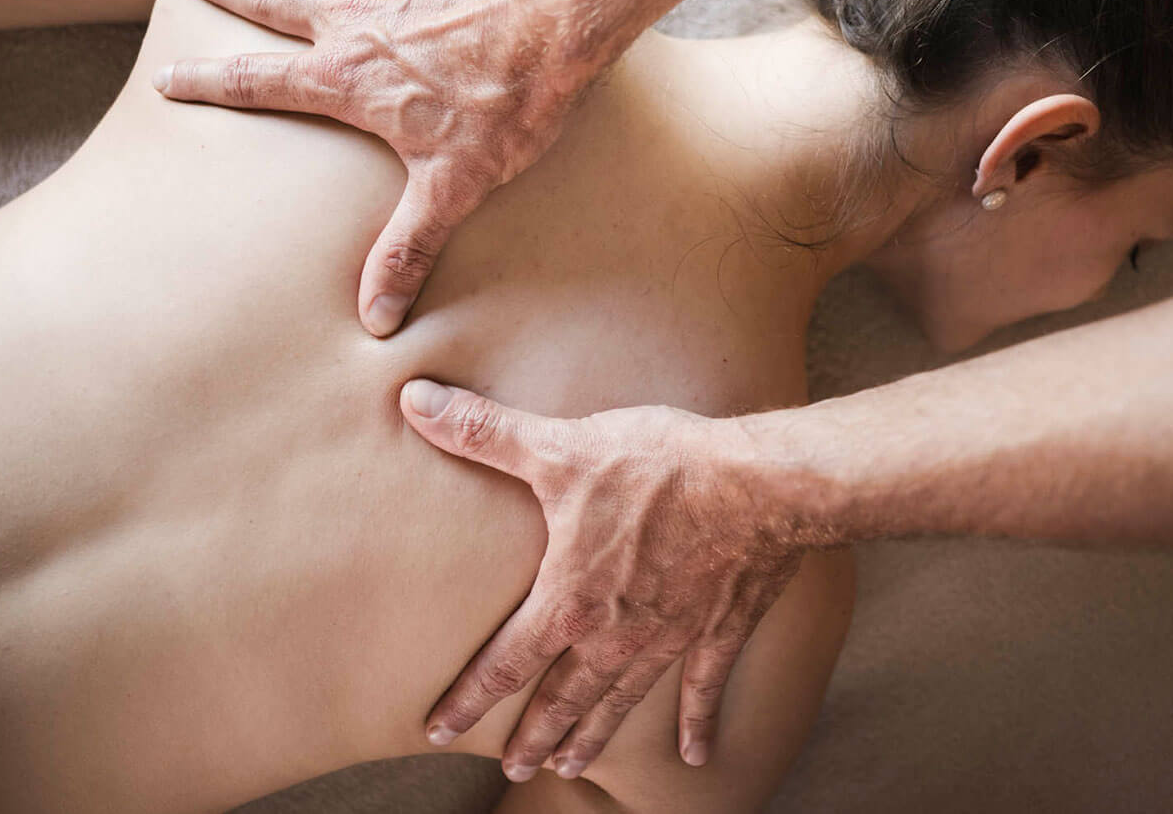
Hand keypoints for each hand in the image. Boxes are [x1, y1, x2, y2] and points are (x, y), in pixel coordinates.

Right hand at [154, 0, 623, 336]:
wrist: (562, 23)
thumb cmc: (509, 108)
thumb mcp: (454, 187)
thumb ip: (409, 249)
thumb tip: (374, 321)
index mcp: (346, 78)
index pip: (259, 84)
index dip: (208, 83)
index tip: (166, 78)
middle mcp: (352, 18)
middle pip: (273, 2)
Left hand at [397, 379, 808, 781]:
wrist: (758, 484)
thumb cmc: (658, 466)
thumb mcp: (561, 446)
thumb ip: (486, 432)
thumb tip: (415, 403)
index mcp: (571, 600)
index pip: (505, 661)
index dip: (468, 698)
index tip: (439, 732)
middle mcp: (615, 634)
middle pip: (564, 697)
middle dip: (535, 735)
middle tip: (514, 768)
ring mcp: (669, 637)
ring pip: (621, 700)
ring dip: (593, 736)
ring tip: (570, 768)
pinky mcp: (718, 629)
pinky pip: (703, 687)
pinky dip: (697, 722)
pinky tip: (693, 756)